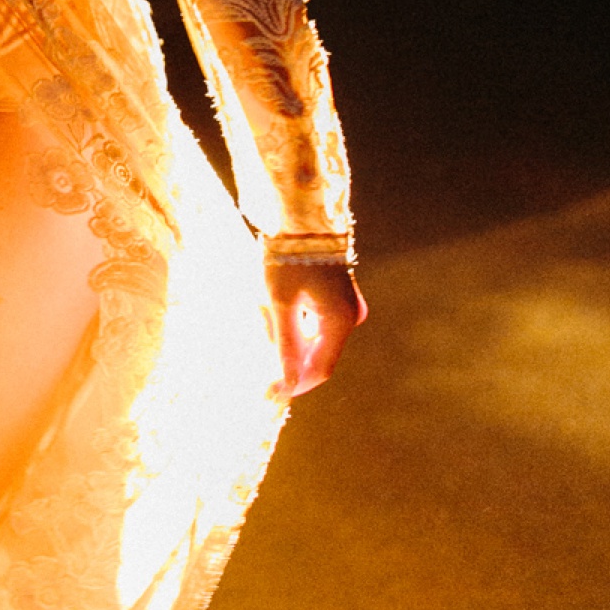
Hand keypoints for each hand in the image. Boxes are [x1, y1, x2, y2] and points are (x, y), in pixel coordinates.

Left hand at [264, 256, 366, 398]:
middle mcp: (350, 317)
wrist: (301, 217)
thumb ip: (286, 346)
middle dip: (288, 358)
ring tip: (264, 315)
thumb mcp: (281, 303)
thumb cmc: (288, 257)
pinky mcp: (337, 297)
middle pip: (318, 354)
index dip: (295, 383)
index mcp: (340, 321)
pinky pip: (315, 322)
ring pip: (314, 338)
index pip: (320, 369)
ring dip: (288, 339)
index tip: (269, 391)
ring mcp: (346, 307)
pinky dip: (294, 323)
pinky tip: (275, 306)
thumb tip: (288, 385)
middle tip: (259, 350)